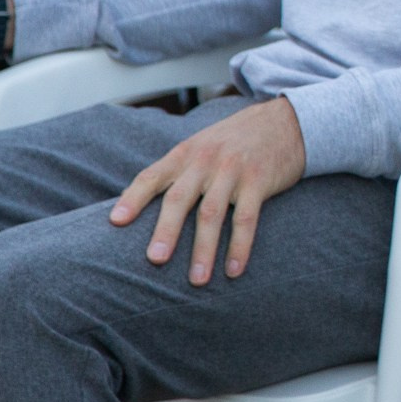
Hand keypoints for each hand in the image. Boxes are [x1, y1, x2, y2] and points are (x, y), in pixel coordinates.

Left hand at [110, 97, 307, 285]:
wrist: (284, 121)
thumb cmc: (234, 141)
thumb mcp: (201, 146)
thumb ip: (177, 172)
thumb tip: (140, 208)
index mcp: (185, 154)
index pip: (152, 176)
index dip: (133, 199)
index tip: (116, 222)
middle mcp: (205, 161)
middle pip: (179, 198)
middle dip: (166, 230)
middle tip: (155, 260)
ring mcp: (233, 171)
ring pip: (212, 213)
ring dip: (204, 250)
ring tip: (197, 280)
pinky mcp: (259, 181)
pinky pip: (247, 218)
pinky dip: (240, 246)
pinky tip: (234, 270)